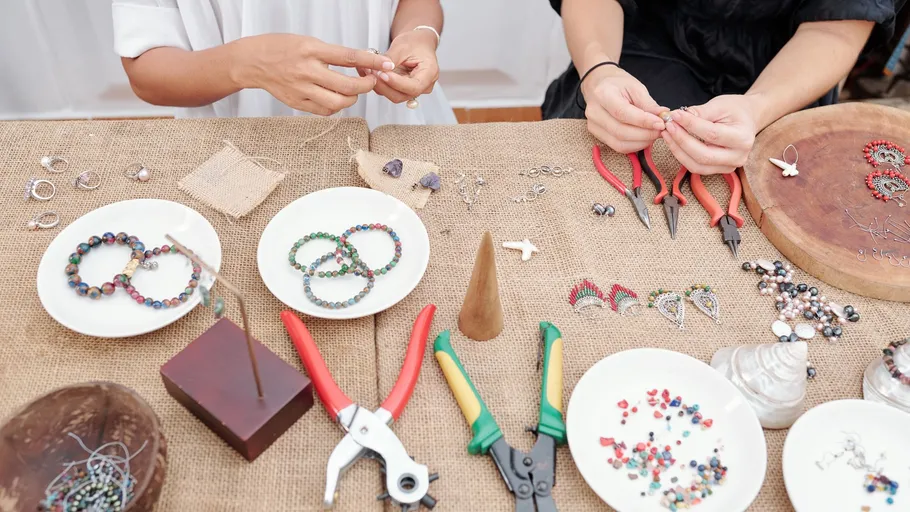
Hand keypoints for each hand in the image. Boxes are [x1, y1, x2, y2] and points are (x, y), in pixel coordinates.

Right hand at [233, 34, 394, 114]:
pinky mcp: (297, 103)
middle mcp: (307, 71)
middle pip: (347, 86)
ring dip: (352, 99)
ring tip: (353, 91)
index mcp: (311, 50)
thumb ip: (331, 54)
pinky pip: (325, 110)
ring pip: (338, 103)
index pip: (349, 57)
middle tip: (371, 82)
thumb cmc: (281, 48)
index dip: (371, 62)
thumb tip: (359, 62)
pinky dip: (336, 106)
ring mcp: (301, 89)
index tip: (386, 64)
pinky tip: (336, 98)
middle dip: (366, 86)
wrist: (251, 61)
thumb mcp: (308, 41)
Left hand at [365, 29, 439, 103]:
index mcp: (430, 73)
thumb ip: (392, 58)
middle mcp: (424, 86)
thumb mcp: (403, 46)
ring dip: (380, 85)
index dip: (397, 83)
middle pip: (403, 94)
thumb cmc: (415, 43)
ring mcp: (413, 89)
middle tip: (372, 72)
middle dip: (385, 85)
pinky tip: (371, 74)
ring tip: (369, 71)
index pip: (414, 86)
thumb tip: (381, 68)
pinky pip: (390, 92)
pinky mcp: (403, 90)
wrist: (417, 43)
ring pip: (395, 95)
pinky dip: (380, 85)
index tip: (383, 74)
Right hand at [581, 65, 665, 153]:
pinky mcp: (596, 135)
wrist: (599, 84)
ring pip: (619, 143)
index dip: (644, 121)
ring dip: (641, 142)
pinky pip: (617, 147)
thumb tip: (663, 117)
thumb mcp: (635, 87)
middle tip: (661, 130)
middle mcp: (594, 112)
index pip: (623, 113)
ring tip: (653, 134)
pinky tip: (643, 138)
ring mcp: (593, 126)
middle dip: (645, 134)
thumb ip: (648, 104)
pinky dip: (634, 145)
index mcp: (603, 94)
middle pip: (621, 132)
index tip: (661, 123)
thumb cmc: (618, 84)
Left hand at [661, 94, 758, 174]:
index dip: (690, 125)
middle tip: (668, 125)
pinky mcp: (719, 170)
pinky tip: (673, 142)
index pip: (711, 134)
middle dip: (681, 140)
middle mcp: (738, 157)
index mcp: (743, 138)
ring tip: (667, 134)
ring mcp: (729, 167)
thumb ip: (700, 112)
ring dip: (678, 150)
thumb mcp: (720, 105)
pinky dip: (682, 156)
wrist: (747, 119)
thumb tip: (678, 117)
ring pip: (697, 165)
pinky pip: (696, 167)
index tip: (675, 115)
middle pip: (703, 155)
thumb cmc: (735, 110)